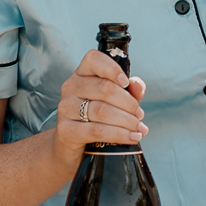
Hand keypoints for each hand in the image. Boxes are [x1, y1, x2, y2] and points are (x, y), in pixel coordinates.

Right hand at [44, 49, 148, 176]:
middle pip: (104, 88)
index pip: (94, 59)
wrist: (72, 146)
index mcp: (82, 74)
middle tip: (140, 115)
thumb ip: (129, 91)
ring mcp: (65, 108)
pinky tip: (131, 137)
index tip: (126, 82)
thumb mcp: (115, 101)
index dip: (112, 69)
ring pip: (102, 111)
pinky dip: (119, 134)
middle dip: (128, 103)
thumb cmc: (96, 118)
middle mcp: (70, 87)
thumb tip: (138, 85)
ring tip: (139, 128)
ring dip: (127, 121)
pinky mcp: (65, 130)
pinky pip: (97, 130)